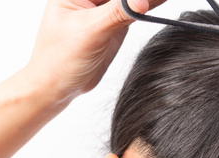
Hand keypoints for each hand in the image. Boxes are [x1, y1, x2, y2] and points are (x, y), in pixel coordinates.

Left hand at [25, 0, 163, 102]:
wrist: (56, 88)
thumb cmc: (59, 59)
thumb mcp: (90, 32)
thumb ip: (117, 13)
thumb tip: (142, 0)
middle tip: (153, 0)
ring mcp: (103, 10)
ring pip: (129, 0)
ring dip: (147, 0)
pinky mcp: (114, 24)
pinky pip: (134, 11)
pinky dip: (149, 6)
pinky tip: (161, 1)